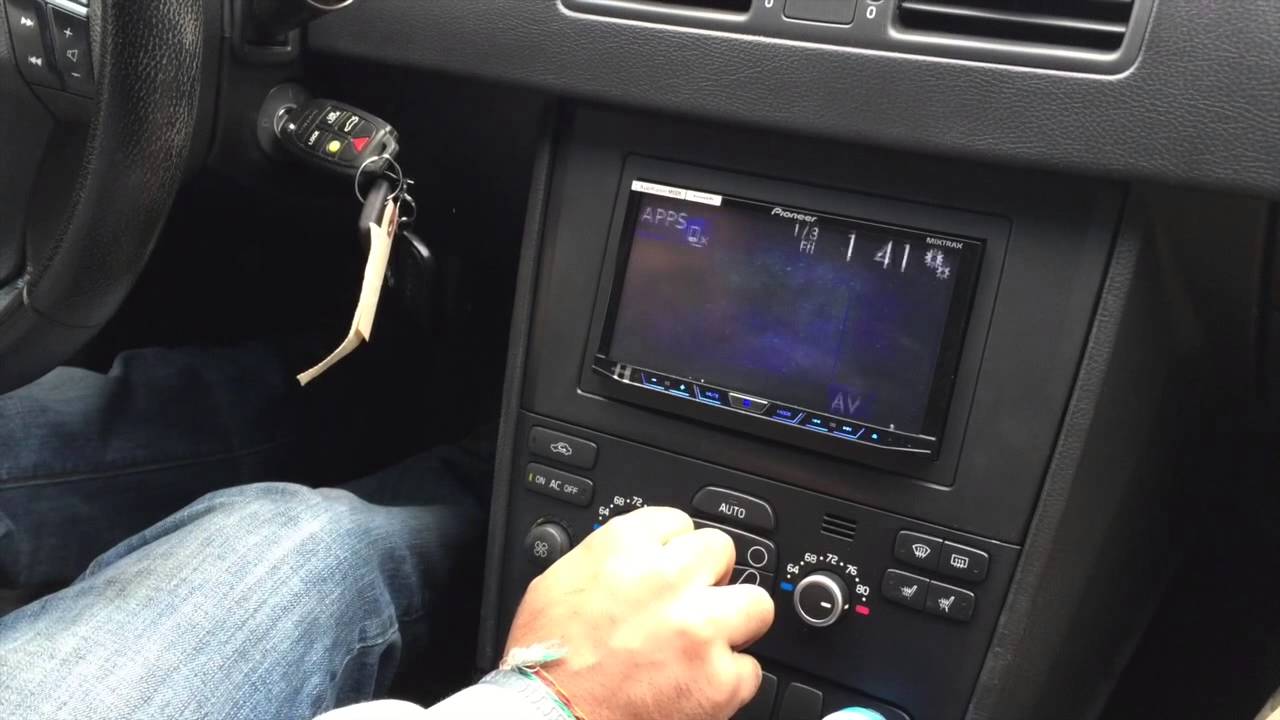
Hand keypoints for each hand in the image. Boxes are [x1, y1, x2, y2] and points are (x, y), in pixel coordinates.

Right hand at [505, 507, 774, 719]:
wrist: (547, 715)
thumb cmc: (543, 659)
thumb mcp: (558, 582)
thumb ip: (602, 559)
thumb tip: (627, 559)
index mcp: (623, 546)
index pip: (677, 522)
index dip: (673, 549)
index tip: (669, 567)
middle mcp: (667, 579)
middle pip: (722, 550)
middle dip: (711, 576)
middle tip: (693, 602)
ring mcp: (700, 629)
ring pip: (756, 604)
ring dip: (736, 621)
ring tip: (710, 641)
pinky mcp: (718, 680)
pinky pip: (748, 669)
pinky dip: (727, 681)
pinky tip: (697, 684)